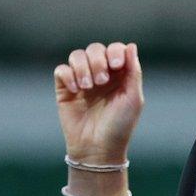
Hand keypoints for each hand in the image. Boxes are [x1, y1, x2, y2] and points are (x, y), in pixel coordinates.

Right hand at [56, 42, 144, 163]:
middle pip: (95, 49)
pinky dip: (68, 75)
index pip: (115, 49)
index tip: (116, 66)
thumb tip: (131, 46)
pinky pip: (61, 70)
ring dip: (83, 67)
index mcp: (119, 75)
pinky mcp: (65, 90)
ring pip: (77, 56)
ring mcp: (82, 81)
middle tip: (102, 81)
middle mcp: (100, 75)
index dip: (115, 51)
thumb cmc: (119, 126)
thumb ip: (133, 72)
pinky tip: (75, 90)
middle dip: (98, 61)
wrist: (98, 149)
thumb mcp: (133, 99)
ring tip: (88, 87)